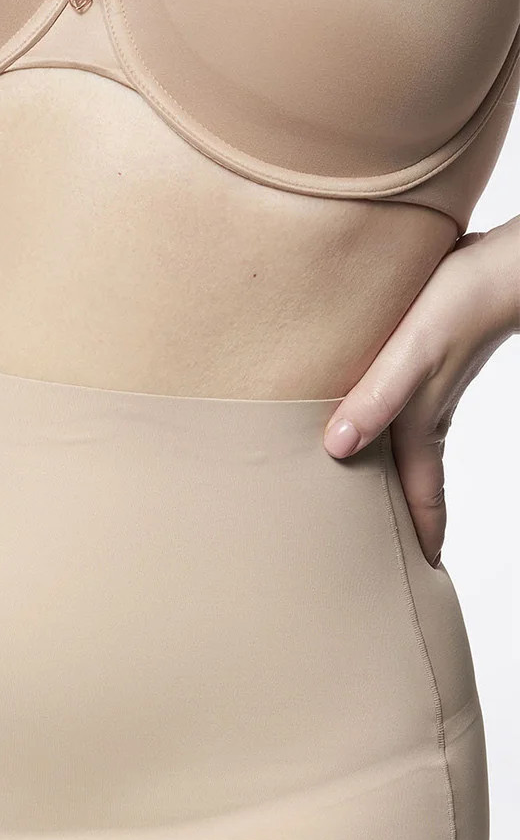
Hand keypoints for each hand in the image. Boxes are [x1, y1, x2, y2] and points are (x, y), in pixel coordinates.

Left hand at [322, 216, 519, 566]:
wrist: (507, 260)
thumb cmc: (461, 300)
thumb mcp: (414, 353)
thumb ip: (376, 398)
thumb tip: (336, 448)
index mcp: (420, 426)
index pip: (420, 500)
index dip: (419, 540)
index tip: (416, 580)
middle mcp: (424, 414)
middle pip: (409, 481)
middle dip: (399, 520)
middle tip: (380, 555)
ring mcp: (428, 387)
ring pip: (403, 446)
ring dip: (390, 475)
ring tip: (366, 497)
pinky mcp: (424, 358)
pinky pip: (398, 407)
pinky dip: (383, 429)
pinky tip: (366, 420)